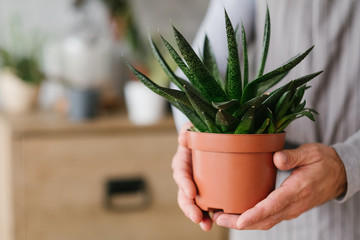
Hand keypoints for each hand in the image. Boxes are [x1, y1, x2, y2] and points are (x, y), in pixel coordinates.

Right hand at [171, 122, 212, 230]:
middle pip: (184, 194)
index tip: (191, 192)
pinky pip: (207, 204)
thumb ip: (188, 132)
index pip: (181, 172)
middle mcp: (188, 175)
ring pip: (193, 203)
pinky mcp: (208, 190)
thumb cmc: (202, 131)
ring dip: (198, 215)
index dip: (184, 183)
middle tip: (196, 216)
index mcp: (184, 161)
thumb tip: (182, 138)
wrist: (213, 136)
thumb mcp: (194, 127)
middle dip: (189, 207)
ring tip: (206, 225)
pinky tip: (213, 223)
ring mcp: (197, 184)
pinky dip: (209, 215)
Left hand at [213, 143, 346, 229]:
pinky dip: (252, 219)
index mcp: (298, 190)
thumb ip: (293, 156)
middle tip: (218, 218)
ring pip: (266, 221)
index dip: (255, 214)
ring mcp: (291, 209)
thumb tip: (276, 159)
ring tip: (222, 218)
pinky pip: (269, 218)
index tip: (239, 221)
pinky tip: (237, 214)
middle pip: (265, 220)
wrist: (339, 175)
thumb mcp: (311, 153)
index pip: (274, 205)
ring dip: (244, 223)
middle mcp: (294, 204)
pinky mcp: (288, 208)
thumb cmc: (323, 162)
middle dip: (240, 222)